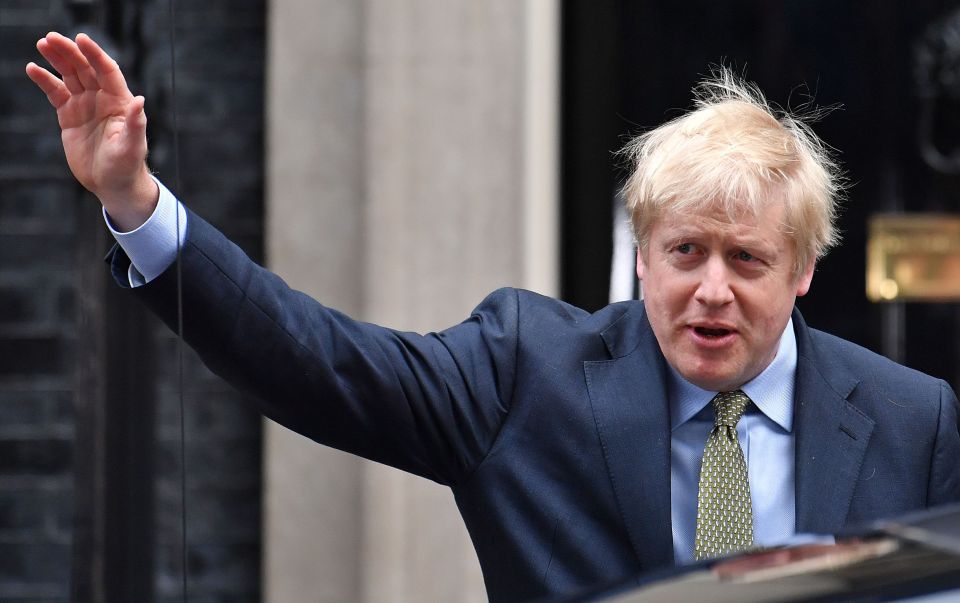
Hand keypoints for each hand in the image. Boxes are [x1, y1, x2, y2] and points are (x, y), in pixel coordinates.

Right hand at [26, 32, 157, 230]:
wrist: (112, 184)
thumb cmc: (127, 166)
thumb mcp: (132, 147)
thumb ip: (136, 123)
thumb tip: (140, 100)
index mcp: (120, 102)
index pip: (107, 71)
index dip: (95, 54)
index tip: (81, 39)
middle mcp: (102, 99)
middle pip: (85, 68)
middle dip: (70, 52)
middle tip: (51, 38)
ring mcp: (85, 105)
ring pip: (70, 75)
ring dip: (57, 59)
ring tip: (43, 44)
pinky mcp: (69, 116)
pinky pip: (56, 93)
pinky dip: (45, 80)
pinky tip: (33, 69)